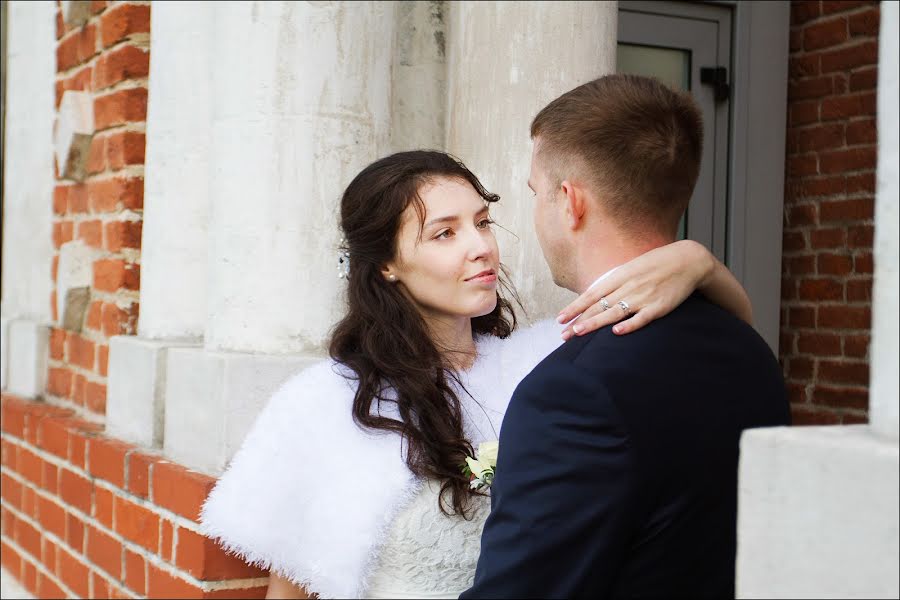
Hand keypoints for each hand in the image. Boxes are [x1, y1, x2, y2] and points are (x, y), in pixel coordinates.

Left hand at [557, 240, 714, 338]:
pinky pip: (642, 317)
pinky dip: (630, 324)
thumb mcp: (631, 269)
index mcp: (620, 276)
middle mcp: (628, 286)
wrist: (688, 260)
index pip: (592, 294)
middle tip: (564, 334)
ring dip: (596, 322)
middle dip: (579, 320)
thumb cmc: (656, 266)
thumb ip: (614, 282)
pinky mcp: (660, 306)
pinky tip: (617, 332)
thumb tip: (594, 295)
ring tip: (579, 332)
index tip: (560, 318)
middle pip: (599, 305)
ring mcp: (644, 296)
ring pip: (615, 311)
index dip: (575, 307)